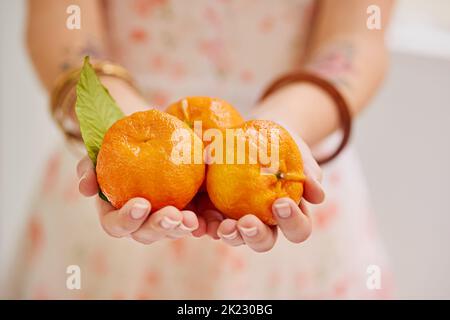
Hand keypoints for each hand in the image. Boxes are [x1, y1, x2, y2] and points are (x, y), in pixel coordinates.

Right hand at [77, 156, 200, 243]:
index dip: (127, 220)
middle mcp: (139, 222)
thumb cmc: (120, 146)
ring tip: (192, 219)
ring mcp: (163, 220)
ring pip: (172, 233)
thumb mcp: (101, 151)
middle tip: (172, 214)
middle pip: (146, 234)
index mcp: (116, 213)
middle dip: (159, 227)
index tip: (142, 203)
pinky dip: (201, 224)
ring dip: (181, 228)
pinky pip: (193, 224)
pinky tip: (207, 219)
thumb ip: (89, 167)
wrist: (149, 137)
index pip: (116, 225)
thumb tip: (86, 189)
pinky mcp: (184, 213)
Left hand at [198, 136, 323, 252]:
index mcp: (288, 213)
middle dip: (257, 236)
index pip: (297, 228)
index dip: (292, 222)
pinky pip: (209, 224)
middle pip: (265, 241)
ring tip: (224, 226)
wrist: (250, 130)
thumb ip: (307, 169)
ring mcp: (238, 218)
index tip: (280, 203)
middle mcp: (264, 222)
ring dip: (231, 236)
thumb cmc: (279, 143)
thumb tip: (318, 194)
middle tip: (247, 222)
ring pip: (236, 238)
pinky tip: (200, 221)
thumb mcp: (295, 149)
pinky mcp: (215, 210)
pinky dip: (205, 225)